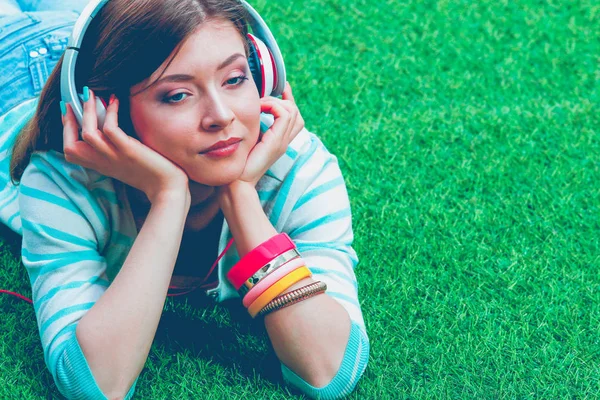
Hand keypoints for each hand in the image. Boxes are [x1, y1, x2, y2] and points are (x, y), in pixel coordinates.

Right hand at [61, 89, 189, 204]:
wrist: (168, 188)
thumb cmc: (151, 173)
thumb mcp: (125, 162)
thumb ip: (113, 149)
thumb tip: (107, 125)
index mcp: (100, 165)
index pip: (70, 151)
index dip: (65, 130)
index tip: (67, 111)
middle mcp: (103, 162)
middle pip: (70, 146)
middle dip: (68, 120)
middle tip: (73, 99)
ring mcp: (115, 157)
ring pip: (88, 134)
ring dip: (87, 111)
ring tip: (91, 94)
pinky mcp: (129, 151)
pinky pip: (111, 129)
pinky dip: (111, 112)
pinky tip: (115, 101)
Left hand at [237, 82, 304, 185]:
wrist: (237, 182)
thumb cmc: (237, 164)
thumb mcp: (246, 141)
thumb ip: (251, 128)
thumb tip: (246, 112)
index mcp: (278, 142)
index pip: (293, 118)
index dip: (288, 101)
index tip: (281, 87)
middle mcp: (283, 142)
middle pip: (295, 113)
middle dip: (282, 98)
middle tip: (265, 96)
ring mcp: (282, 142)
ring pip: (291, 111)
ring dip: (275, 101)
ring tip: (260, 103)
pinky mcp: (276, 142)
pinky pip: (284, 114)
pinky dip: (273, 106)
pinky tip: (259, 108)